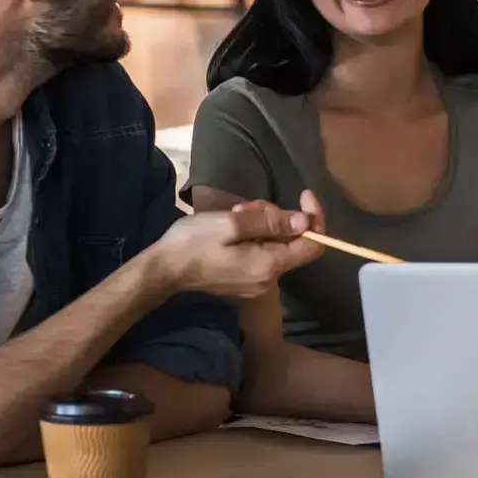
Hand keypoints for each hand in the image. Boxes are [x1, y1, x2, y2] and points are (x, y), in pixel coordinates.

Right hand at [148, 200, 324, 298]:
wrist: (163, 270)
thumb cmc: (194, 243)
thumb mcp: (232, 224)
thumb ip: (272, 222)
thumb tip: (304, 221)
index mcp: (269, 266)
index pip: (313, 245)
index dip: (314, 218)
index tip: (303, 195)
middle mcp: (269, 280)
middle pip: (292, 242)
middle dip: (276, 216)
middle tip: (247, 205)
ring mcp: (256, 282)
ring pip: (275, 244)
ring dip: (261, 223)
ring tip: (234, 214)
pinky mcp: (244, 280)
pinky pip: (261, 253)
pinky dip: (253, 235)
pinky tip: (231, 227)